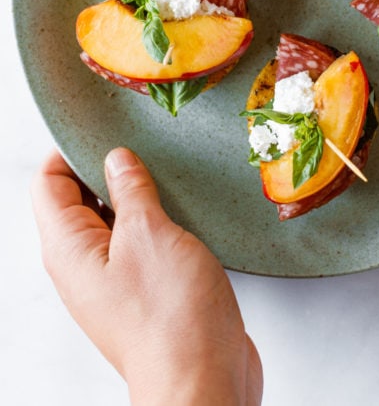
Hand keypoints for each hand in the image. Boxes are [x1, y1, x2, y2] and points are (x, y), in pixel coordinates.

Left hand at [31, 148, 262, 404]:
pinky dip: (154, 219)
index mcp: (68, 249)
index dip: (69, 150)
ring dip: (134, 194)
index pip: (48, 184)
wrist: (202, 378)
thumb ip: (130, 189)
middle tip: (138, 142)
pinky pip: (138, 241)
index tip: (102, 127)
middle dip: (103, 168)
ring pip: (112, 220)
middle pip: (77, 200)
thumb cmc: (169, 315)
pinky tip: (181, 206)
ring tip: (163, 168)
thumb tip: (117, 160)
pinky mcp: (144, 289)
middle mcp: (83, 265)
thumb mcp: (149, 232)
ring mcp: (113, 279)